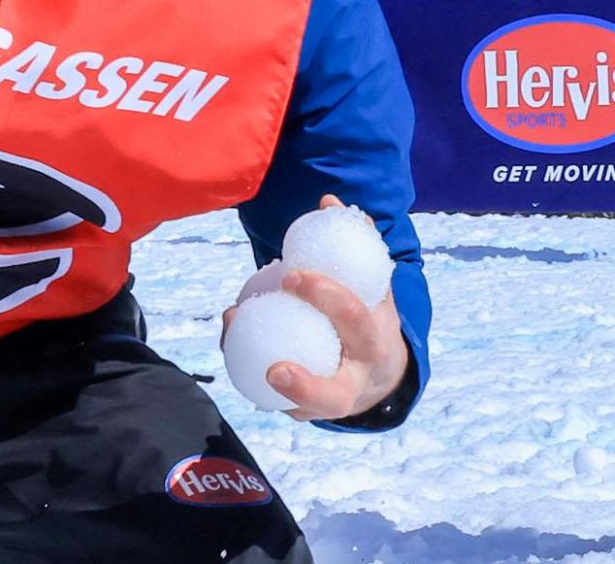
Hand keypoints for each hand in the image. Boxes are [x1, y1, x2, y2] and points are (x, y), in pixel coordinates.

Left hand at [220, 195, 409, 423]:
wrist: (382, 375)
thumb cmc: (369, 319)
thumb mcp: (374, 288)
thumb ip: (356, 248)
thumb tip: (330, 202)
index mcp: (375, 345)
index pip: (354, 321)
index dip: (325, 298)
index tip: (291, 274)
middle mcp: (356, 383)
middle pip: (333, 396)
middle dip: (302, 383)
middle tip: (267, 359)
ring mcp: (330, 405)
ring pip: (301, 411)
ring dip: (263, 382)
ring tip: (235, 337)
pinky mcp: (307, 412)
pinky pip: (277, 400)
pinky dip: (252, 373)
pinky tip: (232, 338)